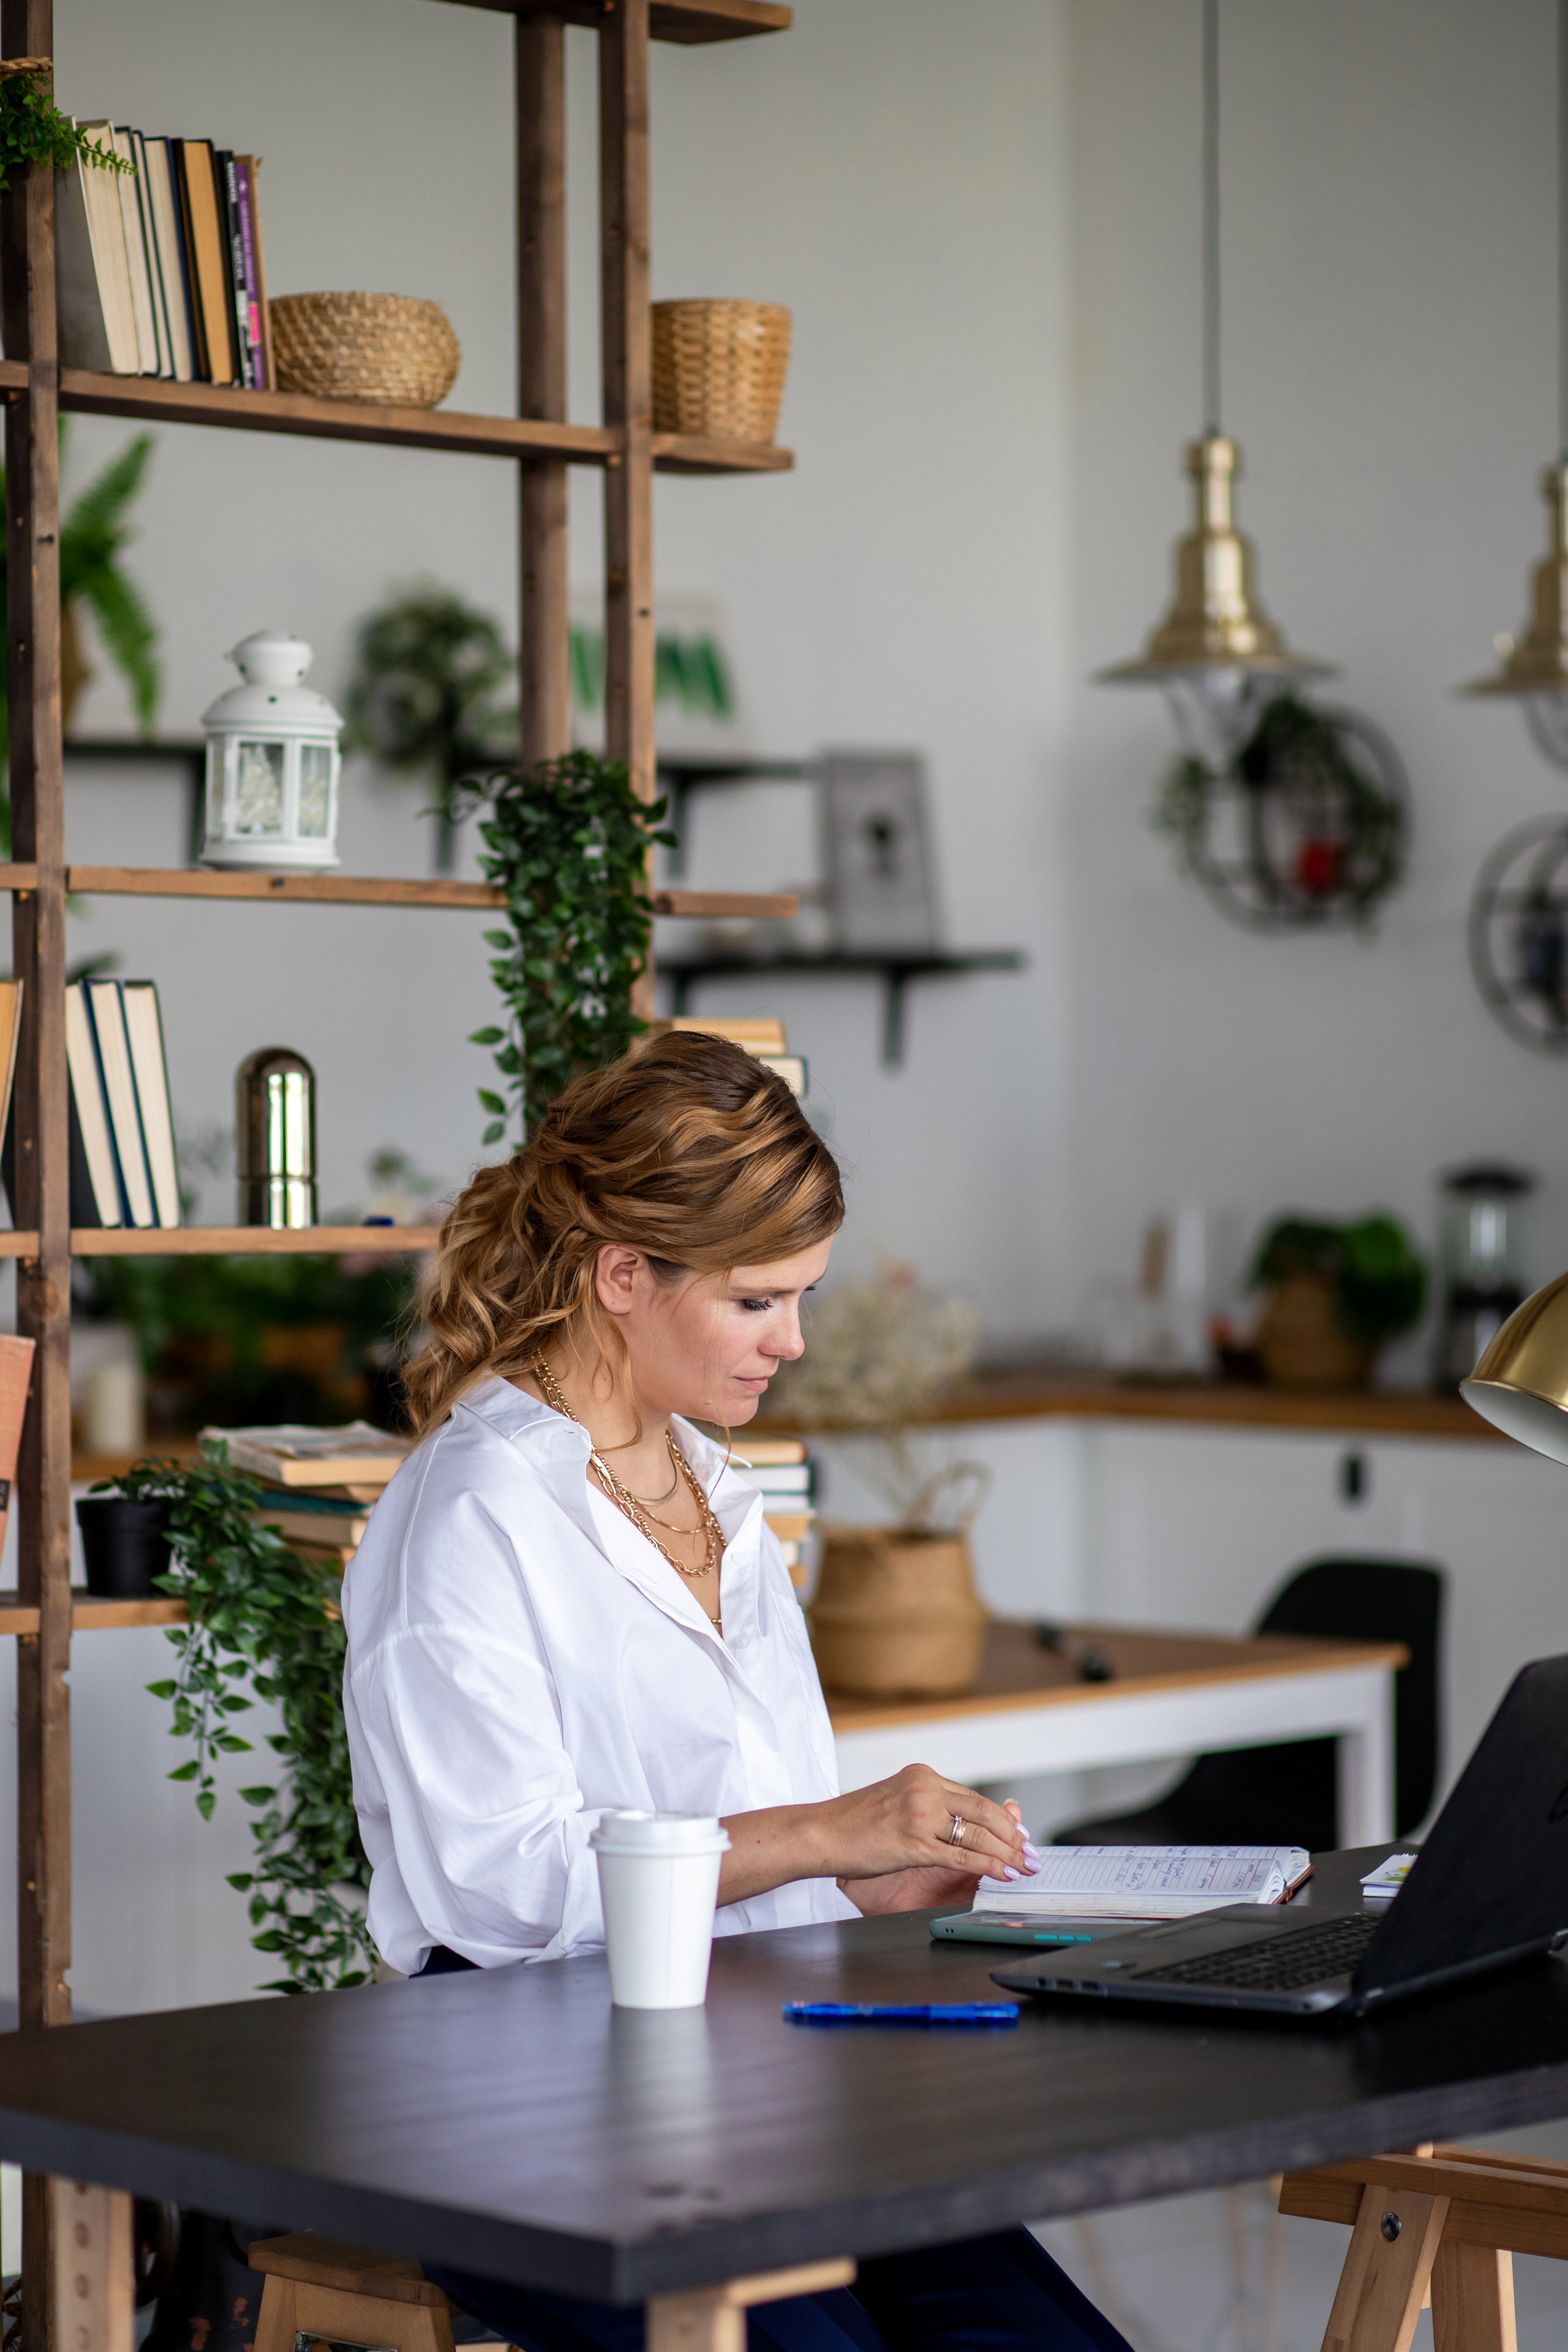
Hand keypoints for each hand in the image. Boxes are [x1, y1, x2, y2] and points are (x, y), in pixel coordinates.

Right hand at [717, 1780, 1038, 1909]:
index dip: (1002, 1819)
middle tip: (1032, 1853)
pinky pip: (961, 1854)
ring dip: (1007, 1853)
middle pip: (984, 1812)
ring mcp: (920, 1813)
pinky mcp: (914, 1841)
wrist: (819, 1831)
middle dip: (1013, 1836)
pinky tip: (1003, 1874)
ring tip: (1024, 1867)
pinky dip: (988, 1865)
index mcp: (922, 1776)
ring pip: (977, 1834)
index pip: (973, 1798)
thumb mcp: (897, 1802)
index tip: (1019, 1833)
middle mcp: (925, 1788)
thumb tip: (969, 1822)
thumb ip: (932, 1808)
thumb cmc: (854, 1823)